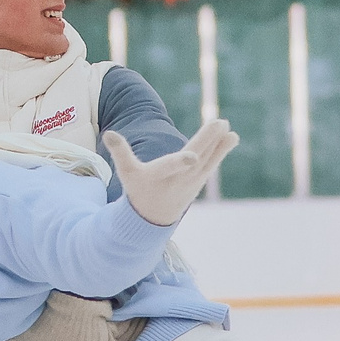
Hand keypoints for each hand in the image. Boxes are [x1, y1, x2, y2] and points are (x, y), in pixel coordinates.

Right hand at [104, 121, 237, 227]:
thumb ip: (120, 152)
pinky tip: (231, 137)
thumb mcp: (127, 173)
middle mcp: (179, 180)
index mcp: (160, 176)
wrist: (153, 217)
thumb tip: (108, 133)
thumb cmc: (139, 190)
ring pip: (209, 161)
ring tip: (231, 131)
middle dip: (209, 142)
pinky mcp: (199, 181)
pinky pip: (212, 163)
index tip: (193, 157)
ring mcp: (192, 182)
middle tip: (221, 123)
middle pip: (196, 158)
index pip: (170, 168)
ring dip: (221, 145)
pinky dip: (221, 150)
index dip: (181, 162)